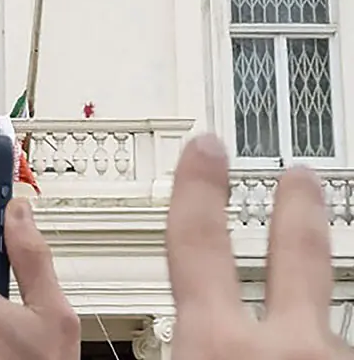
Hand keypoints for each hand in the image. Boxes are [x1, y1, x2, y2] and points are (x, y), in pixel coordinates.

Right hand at [167, 134, 351, 358]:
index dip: (198, 189)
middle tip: (300, 175)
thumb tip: (167, 344)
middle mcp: (288, 350)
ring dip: (307, 329)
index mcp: (218, 348)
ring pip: (321, 332)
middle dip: (297, 209)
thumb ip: (175, 348)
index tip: (205, 148)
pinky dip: (317, 359)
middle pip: (296, 256)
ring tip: (303, 326)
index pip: (199, 244)